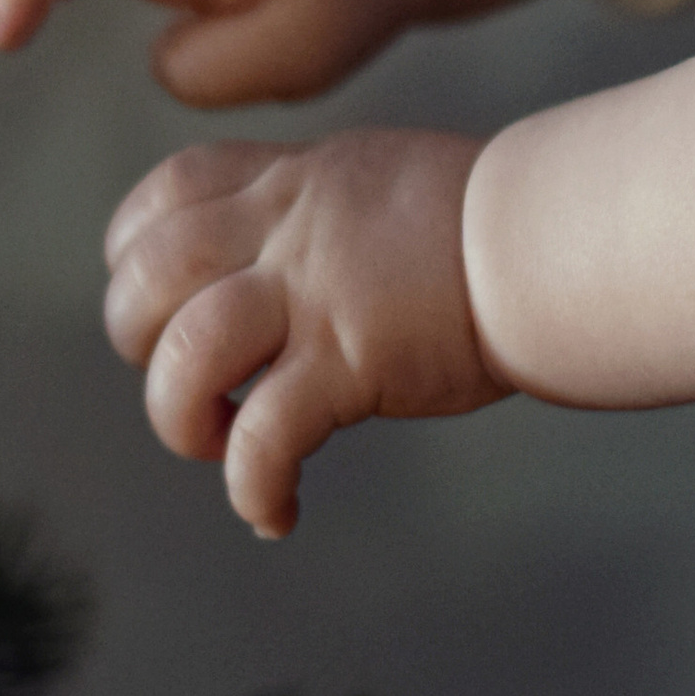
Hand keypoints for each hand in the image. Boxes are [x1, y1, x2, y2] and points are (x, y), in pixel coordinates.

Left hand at [103, 124, 510, 535]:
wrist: (559, 237)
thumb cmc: (497, 222)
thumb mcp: (383, 181)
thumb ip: (322, 214)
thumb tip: (285, 263)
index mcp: (296, 180)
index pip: (170, 190)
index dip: (134, 250)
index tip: (159, 298)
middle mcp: (290, 229)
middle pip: (148, 274)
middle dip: (137, 340)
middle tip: (192, 381)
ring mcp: (317, 293)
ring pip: (186, 352)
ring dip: (177, 417)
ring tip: (215, 444)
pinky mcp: (352, 360)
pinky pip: (265, 436)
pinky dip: (253, 488)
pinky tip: (276, 514)